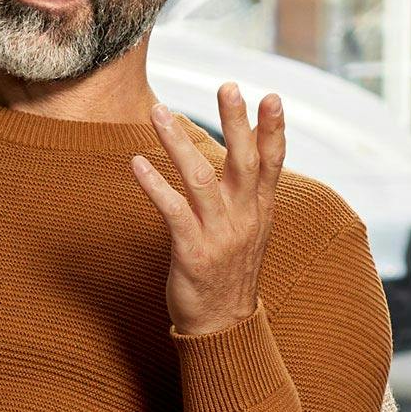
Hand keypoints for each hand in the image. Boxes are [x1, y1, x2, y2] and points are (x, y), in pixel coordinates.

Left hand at [132, 83, 284, 339]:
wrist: (223, 326)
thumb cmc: (230, 269)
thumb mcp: (251, 227)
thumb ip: (249, 190)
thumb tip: (247, 147)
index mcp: (261, 210)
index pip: (273, 162)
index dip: (274, 130)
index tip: (272, 97)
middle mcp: (245, 218)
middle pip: (244, 161)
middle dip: (236, 122)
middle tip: (228, 85)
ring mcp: (220, 235)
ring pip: (200, 179)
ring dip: (178, 142)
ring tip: (159, 111)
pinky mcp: (193, 252)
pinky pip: (172, 212)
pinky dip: (154, 185)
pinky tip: (136, 163)